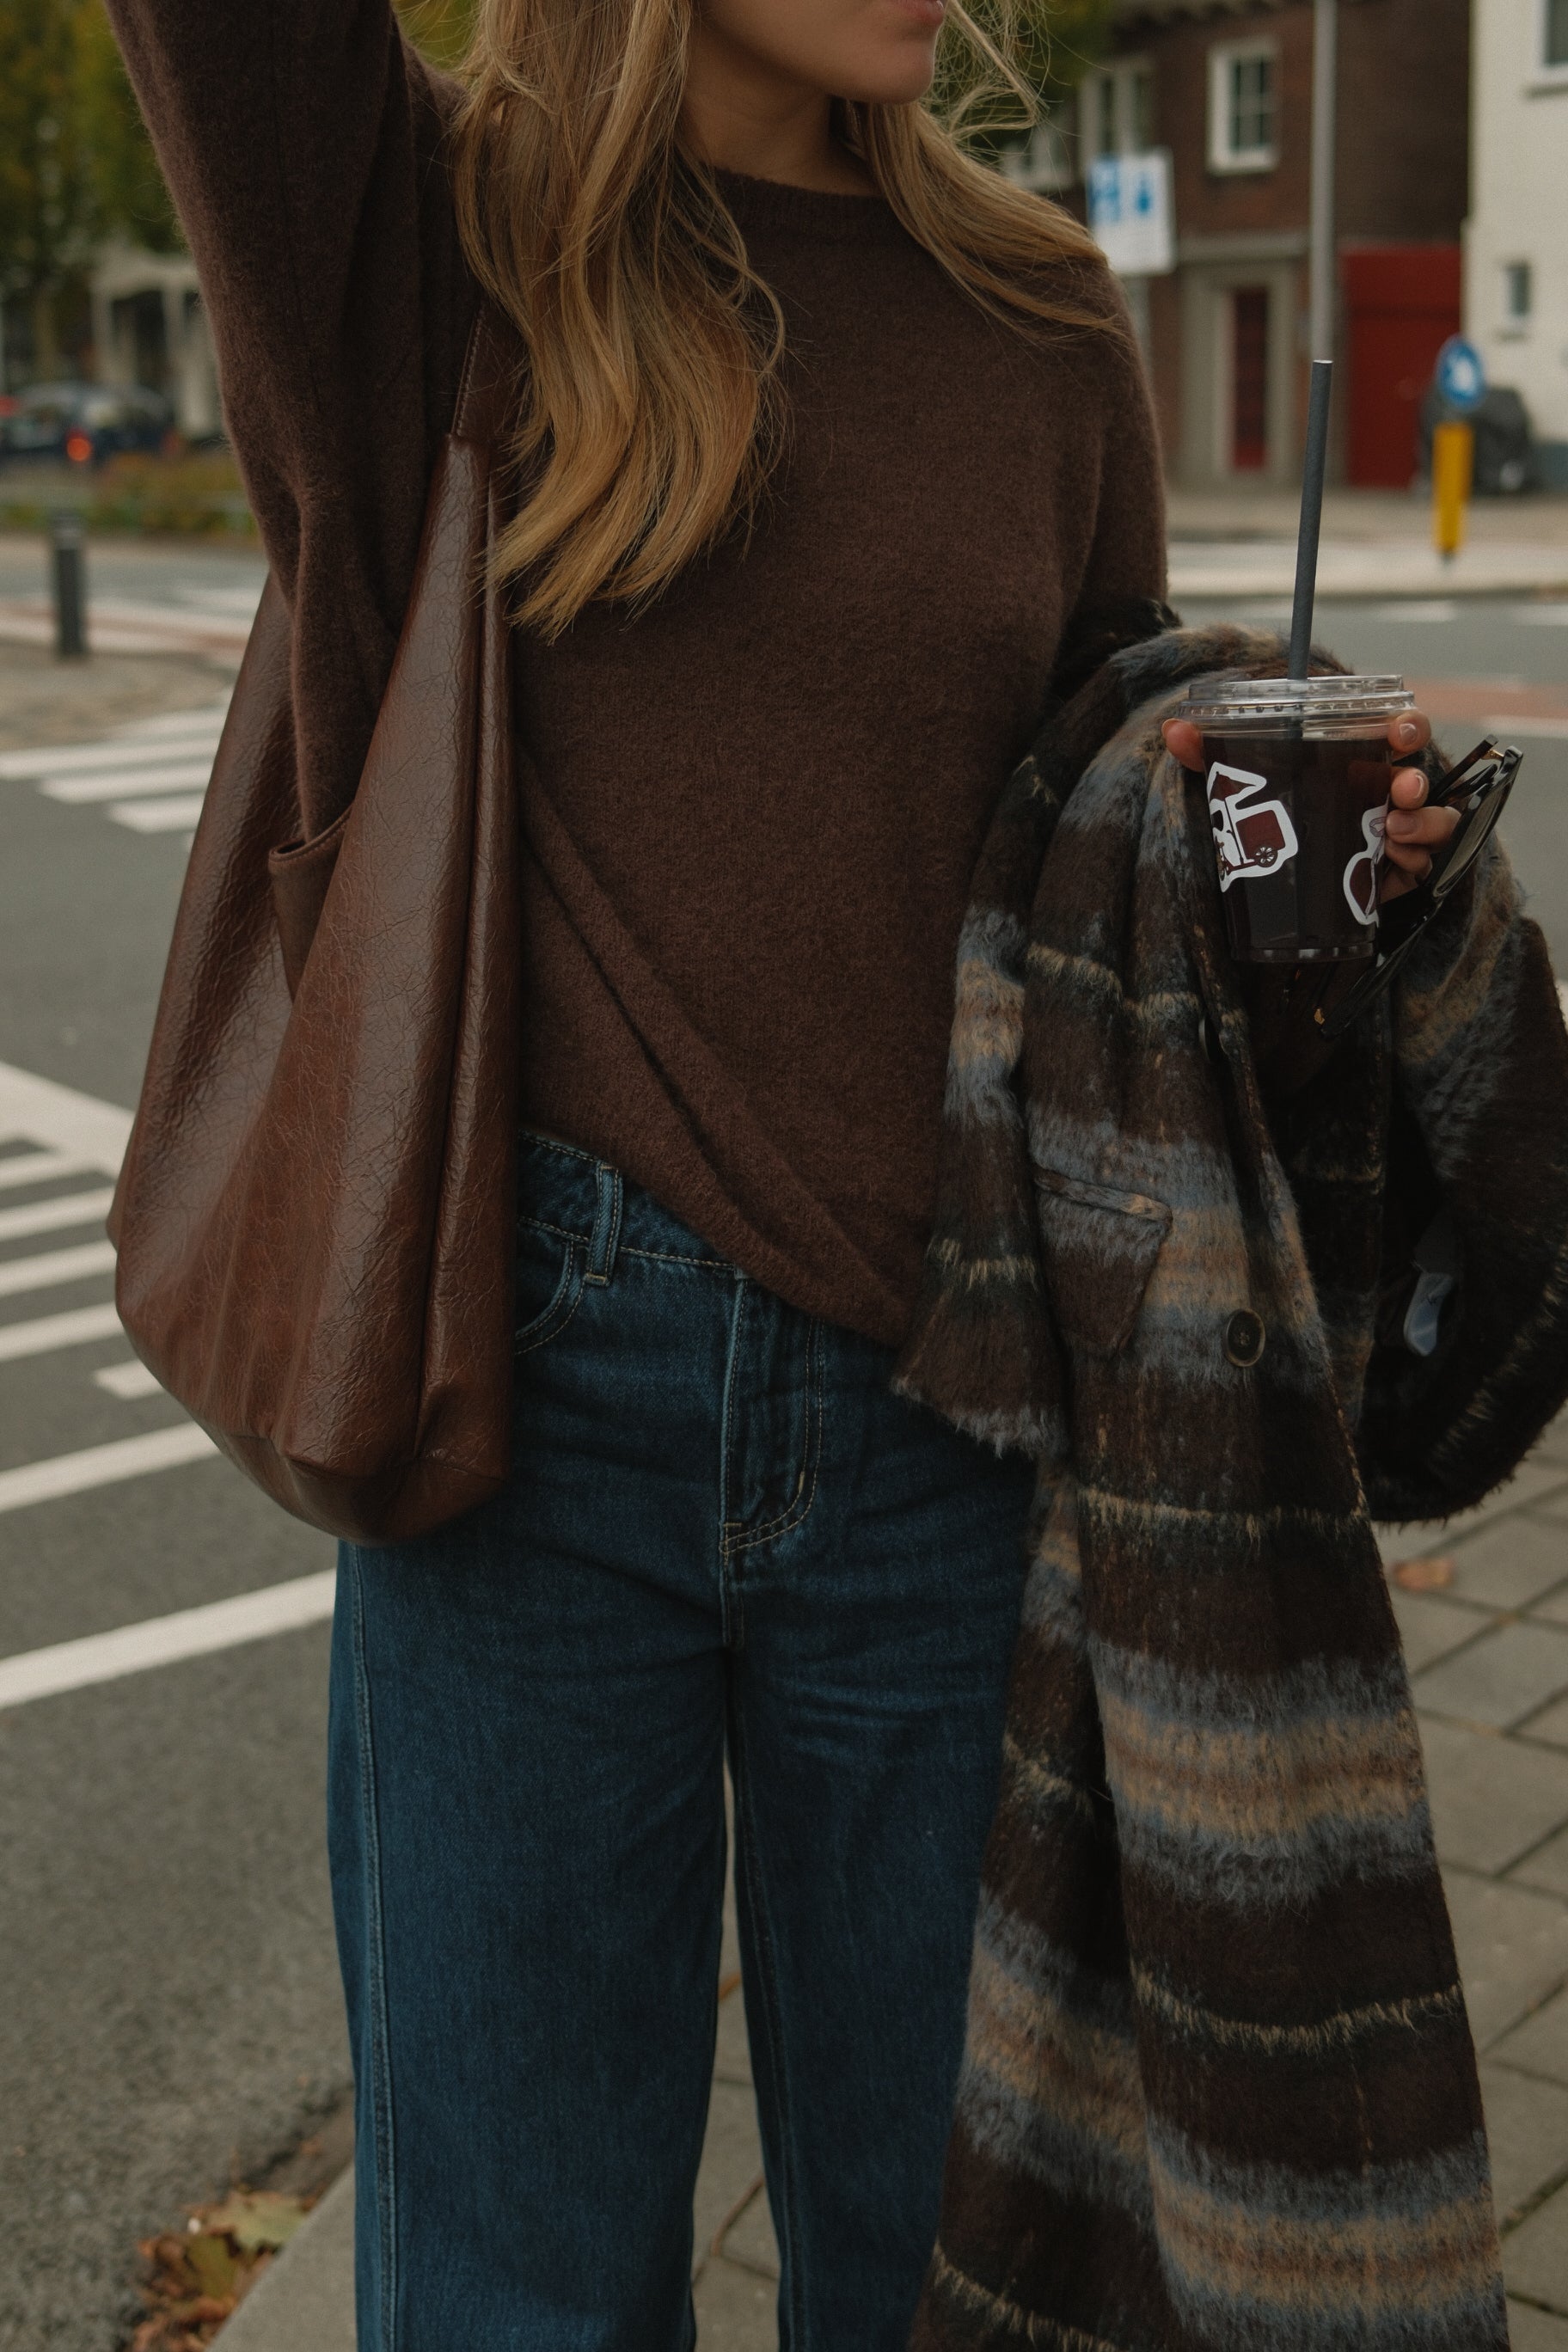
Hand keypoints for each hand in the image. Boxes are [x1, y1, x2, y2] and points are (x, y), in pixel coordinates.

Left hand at [1162, 709, 1459, 901]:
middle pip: (1421, 778)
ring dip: (1423, 825)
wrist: (1282, 880)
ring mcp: (1397, 833)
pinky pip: (1421, 866)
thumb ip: (1211, 757)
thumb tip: (1173, 729)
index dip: (1408, 727)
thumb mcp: (1243, 787)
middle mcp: (1386, 793)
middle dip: (1418, 783)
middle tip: (1401, 793)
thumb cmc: (1274, 816)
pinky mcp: (1396, 873)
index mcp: (1360, 759)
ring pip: (1432, 823)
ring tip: (1393, 833)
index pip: (1400, 732)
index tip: (1398, 734)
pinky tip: (1395, 862)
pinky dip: (1414, 862)